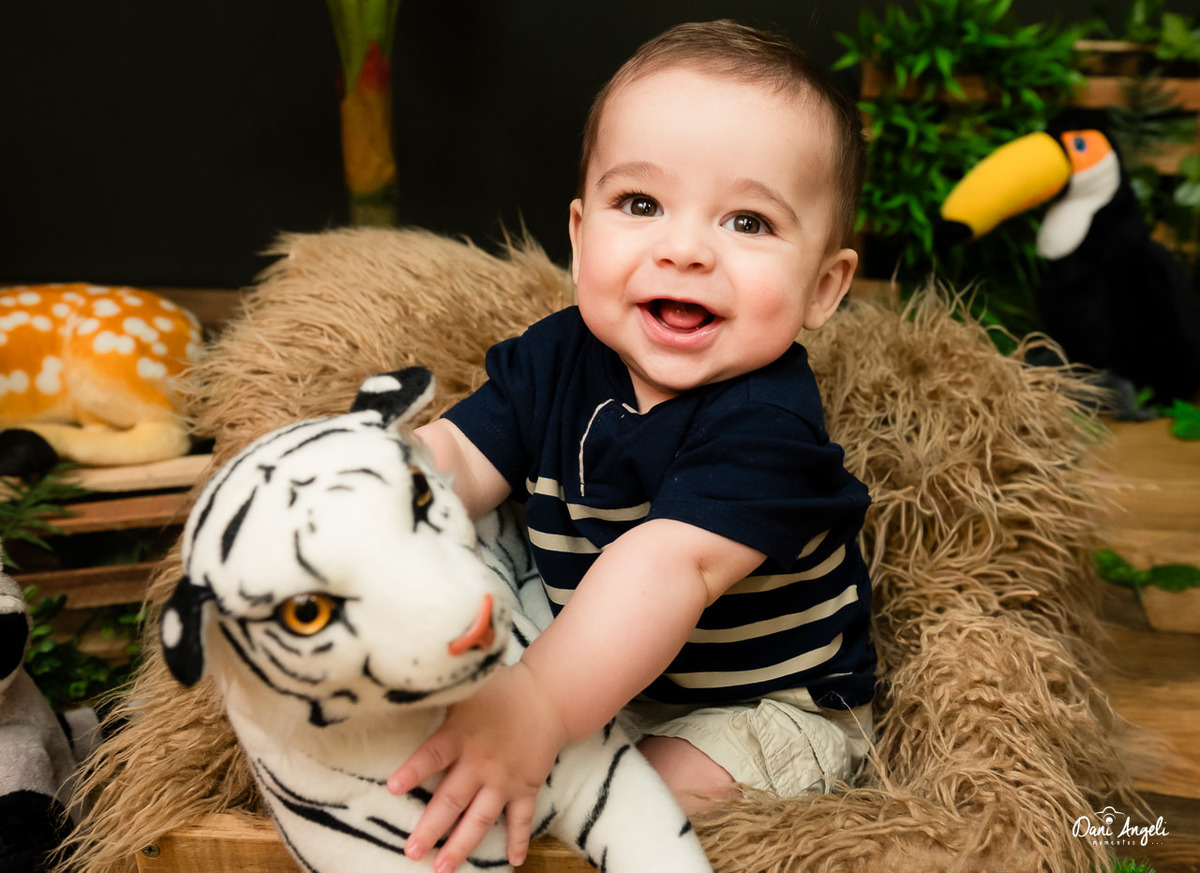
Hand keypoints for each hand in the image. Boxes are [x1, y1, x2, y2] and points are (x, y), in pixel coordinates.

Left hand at [387, 662, 566, 871]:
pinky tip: (514, 861)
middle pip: (452, 800)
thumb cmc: (498, 692)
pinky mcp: (526, 787)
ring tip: (441, 869)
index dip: (414, 771)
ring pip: (480, 819)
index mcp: (460, 735)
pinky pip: (521, 819)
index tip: (393, 788)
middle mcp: (481, 761)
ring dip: (461, 845)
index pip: (433, 755)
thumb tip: (403, 697)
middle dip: (430, 828)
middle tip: (411, 852)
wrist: (547, 695)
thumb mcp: (465, 692)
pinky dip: (518, 840)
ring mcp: (504, 779)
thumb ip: (438, 703)